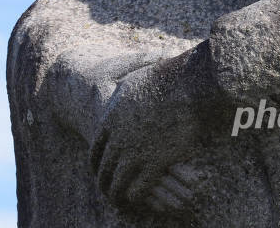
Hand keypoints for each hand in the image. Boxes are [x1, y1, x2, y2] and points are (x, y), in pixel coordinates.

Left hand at [90, 46, 214, 209]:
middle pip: (104, 170)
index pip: (95, 151)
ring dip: (117, 194)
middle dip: (104, 183)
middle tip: (107, 191)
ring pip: (119, 183)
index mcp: (110, 120)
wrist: (184, 85)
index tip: (99, 172)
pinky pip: (140, 188)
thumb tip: (115, 92)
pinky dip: (137, 195)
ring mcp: (136, 152)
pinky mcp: (155, 162)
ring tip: (120, 200)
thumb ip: (119, 93)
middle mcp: (118, 140)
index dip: (96, 164)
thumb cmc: (161, 79)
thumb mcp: (130, 81)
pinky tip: (139, 197)